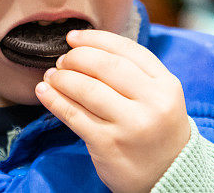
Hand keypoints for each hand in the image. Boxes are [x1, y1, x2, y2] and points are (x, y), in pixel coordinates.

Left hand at [35, 29, 190, 192]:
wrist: (170, 175)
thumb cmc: (157, 128)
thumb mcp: (159, 96)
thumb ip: (133, 72)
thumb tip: (83, 47)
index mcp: (166, 85)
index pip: (126, 49)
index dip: (94, 39)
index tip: (73, 38)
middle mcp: (151, 103)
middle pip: (104, 66)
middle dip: (76, 58)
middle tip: (62, 60)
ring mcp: (130, 125)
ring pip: (86, 89)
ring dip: (62, 78)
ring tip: (52, 76)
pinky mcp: (108, 144)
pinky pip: (73, 114)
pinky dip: (54, 99)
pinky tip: (44, 92)